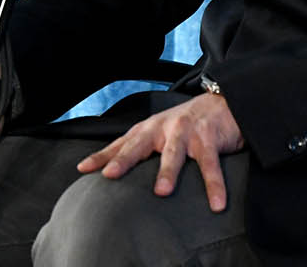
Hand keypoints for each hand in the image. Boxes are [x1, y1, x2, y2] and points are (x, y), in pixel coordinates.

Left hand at [76, 92, 243, 210]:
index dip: (102, 156)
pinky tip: (217, 204)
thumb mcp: (160, 133)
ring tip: (162, 192)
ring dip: (168, 172)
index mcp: (149, 129)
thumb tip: (117, 176)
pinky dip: (214, 185)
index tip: (83, 169)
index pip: (121, 144)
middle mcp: (164, 128)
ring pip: (174, 153)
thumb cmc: (187, 124)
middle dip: (124, 160)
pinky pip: (210, 165)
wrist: (224, 102)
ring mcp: (186, 132)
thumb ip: (143, 151)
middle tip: (110, 175)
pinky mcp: (209, 138)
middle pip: (140, 145)